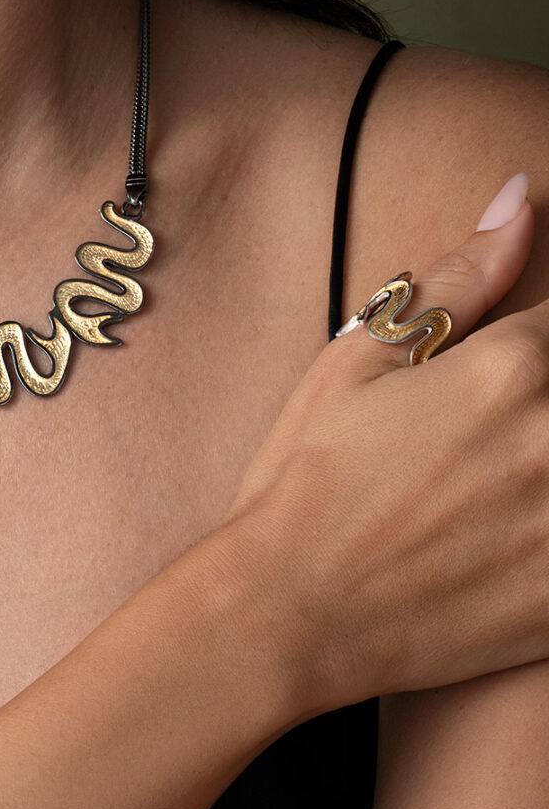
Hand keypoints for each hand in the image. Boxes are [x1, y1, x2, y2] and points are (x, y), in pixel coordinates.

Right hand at [218, 173, 548, 712]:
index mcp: (511, 370)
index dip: (546, 341)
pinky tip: (517, 523)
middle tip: (486, 432)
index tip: (514, 371)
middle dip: (545, 397)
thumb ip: (455, 279)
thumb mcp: (354, 363)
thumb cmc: (306, 479)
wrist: (286, 611)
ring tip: (497, 471)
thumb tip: (517, 197)